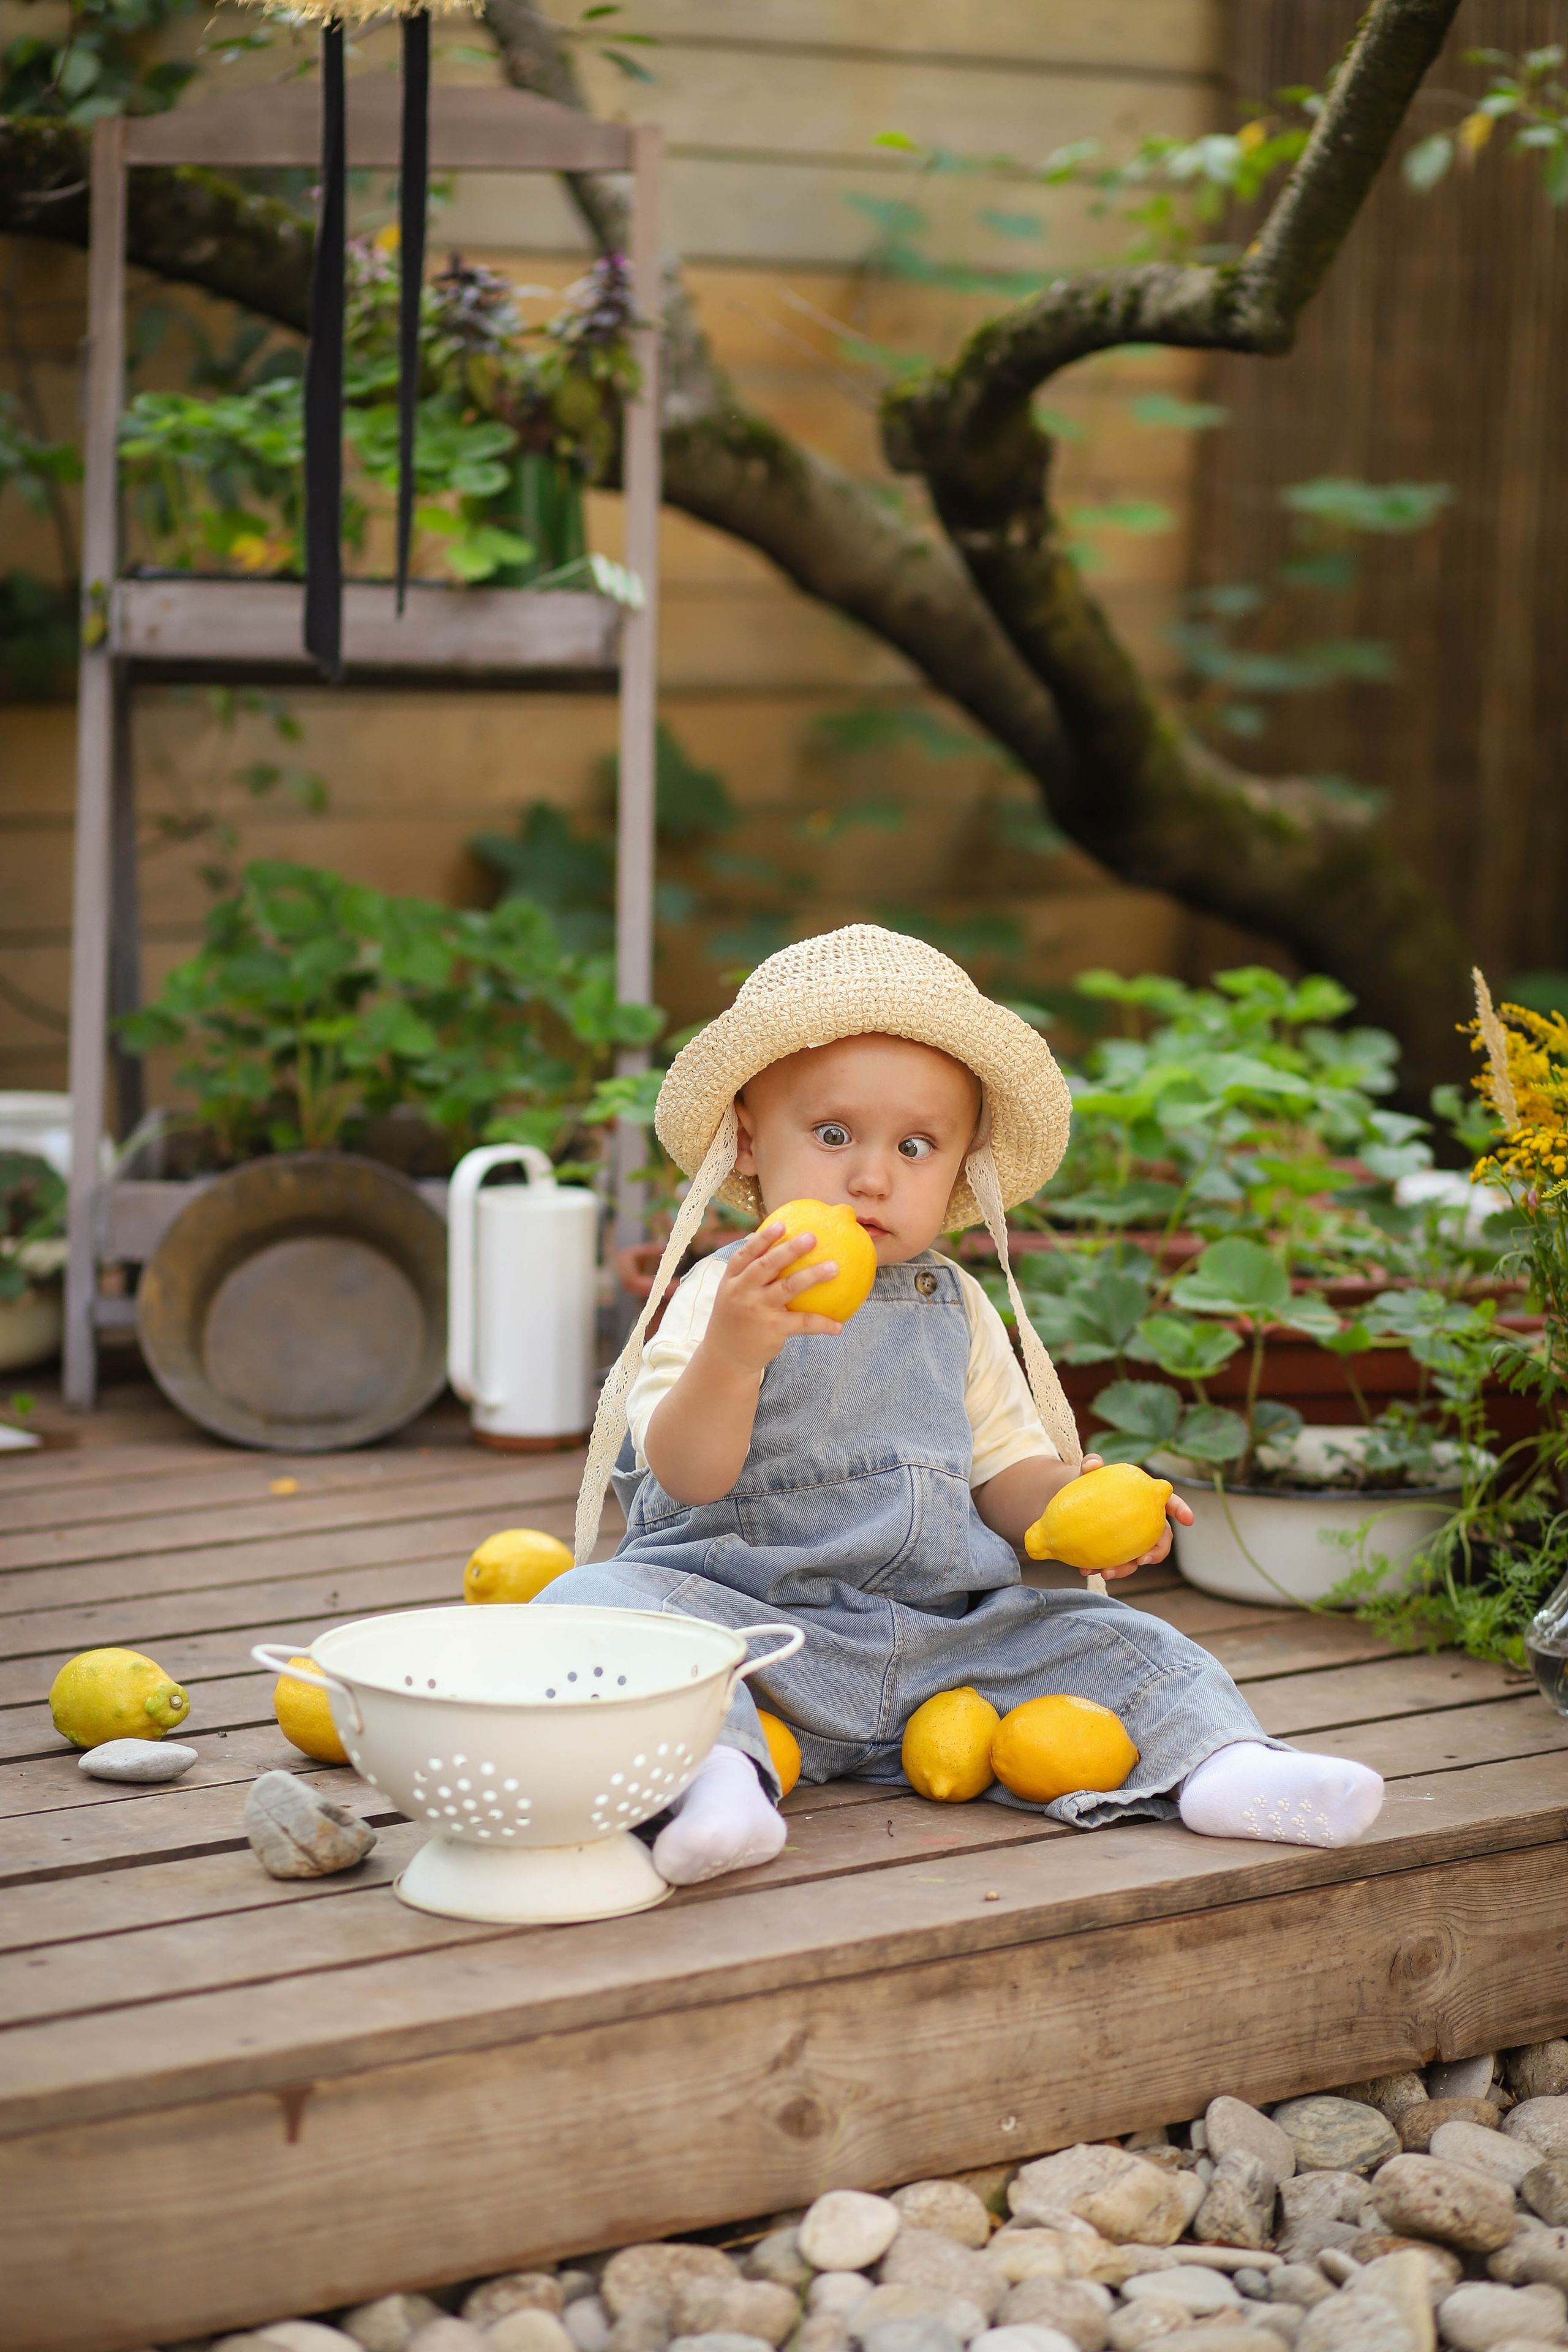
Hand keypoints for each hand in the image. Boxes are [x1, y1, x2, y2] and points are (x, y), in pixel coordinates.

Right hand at [700, 1218, 843, 1379]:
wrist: (726, 1356)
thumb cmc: (737, 1317)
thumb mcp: (734, 1293)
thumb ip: (750, 1273)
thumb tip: (779, 1246)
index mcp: (732, 1280)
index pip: (745, 1254)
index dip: (763, 1238)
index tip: (781, 1224)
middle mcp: (742, 1292)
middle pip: (766, 1265)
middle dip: (789, 1249)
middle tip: (812, 1236)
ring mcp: (757, 1311)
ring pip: (788, 1288)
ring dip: (812, 1275)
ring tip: (834, 1267)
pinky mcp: (772, 1330)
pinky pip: (802, 1322)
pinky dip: (822, 1323)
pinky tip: (839, 1325)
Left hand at [1074, 1453, 1194, 1581]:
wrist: (1068, 1502)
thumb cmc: (1086, 1483)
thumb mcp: (1086, 1472)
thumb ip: (1090, 1464)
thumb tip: (1093, 1462)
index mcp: (1146, 1498)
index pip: (1169, 1502)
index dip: (1181, 1509)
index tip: (1188, 1520)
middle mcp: (1144, 1521)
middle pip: (1161, 1539)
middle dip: (1157, 1552)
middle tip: (1142, 1560)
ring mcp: (1132, 1539)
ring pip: (1139, 1558)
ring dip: (1125, 1568)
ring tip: (1106, 1572)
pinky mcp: (1116, 1551)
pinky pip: (1116, 1564)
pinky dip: (1103, 1568)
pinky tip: (1086, 1570)